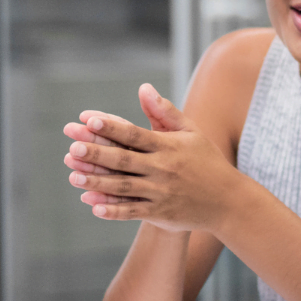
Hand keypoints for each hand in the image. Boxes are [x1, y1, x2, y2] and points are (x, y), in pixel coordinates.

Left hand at [62, 84, 241, 230]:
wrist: (228, 201)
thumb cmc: (206, 161)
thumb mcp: (190, 132)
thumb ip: (164, 112)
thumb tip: (143, 87)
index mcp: (168, 146)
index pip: (135, 134)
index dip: (111, 127)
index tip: (89, 120)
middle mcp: (162, 169)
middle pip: (124, 160)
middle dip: (97, 154)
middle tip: (72, 148)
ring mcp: (160, 193)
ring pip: (124, 187)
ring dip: (97, 183)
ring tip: (73, 178)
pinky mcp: (159, 213)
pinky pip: (132, 211)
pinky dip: (113, 210)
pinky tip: (93, 207)